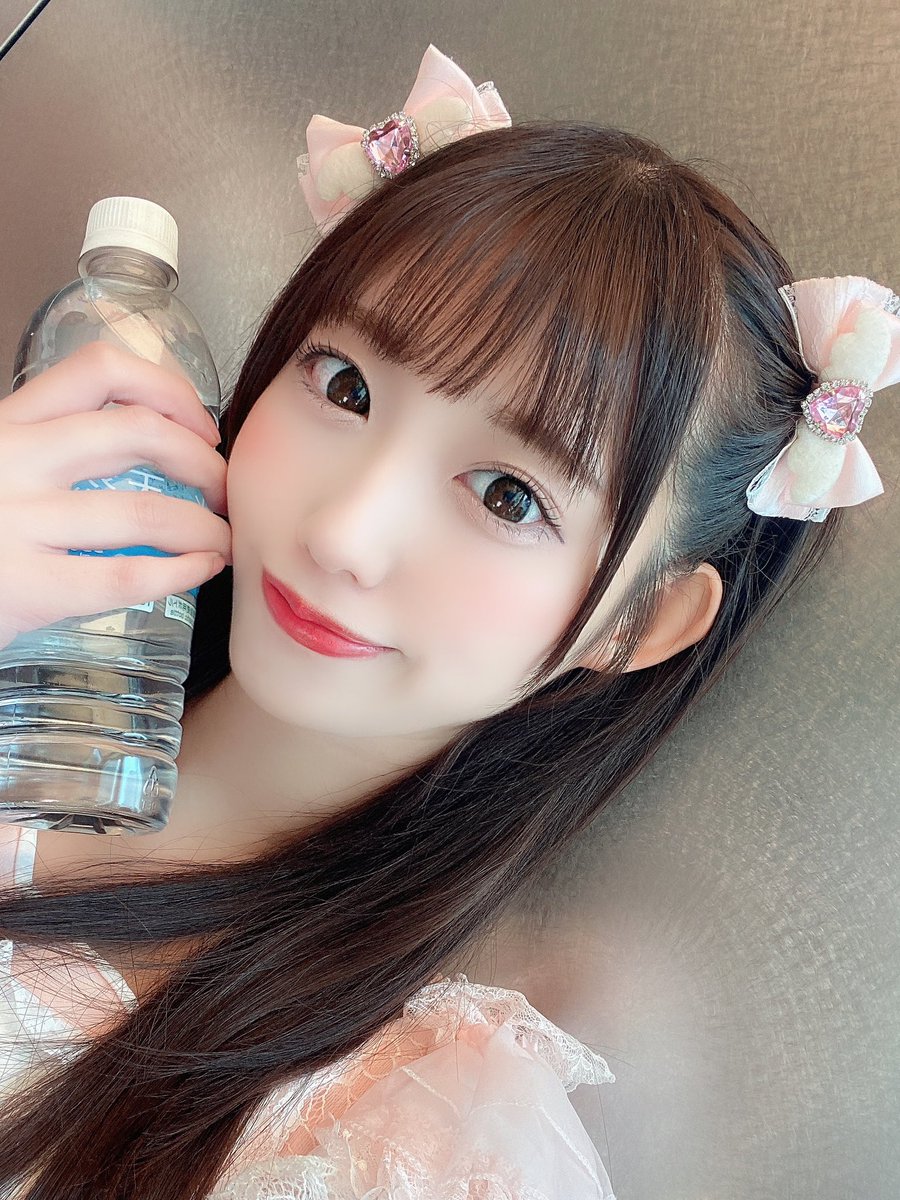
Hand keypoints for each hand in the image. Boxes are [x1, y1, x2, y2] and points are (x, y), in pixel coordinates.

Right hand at [0, 341, 232, 650]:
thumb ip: (49, 450)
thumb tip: (152, 442)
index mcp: (7, 424)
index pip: (99, 370)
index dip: (168, 389)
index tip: (201, 424)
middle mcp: (11, 461)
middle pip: (137, 433)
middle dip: (202, 462)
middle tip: (223, 490)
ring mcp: (17, 524)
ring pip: (145, 511)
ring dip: (205, 526)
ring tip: (222, 540)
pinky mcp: (26, 588)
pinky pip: (126, 575)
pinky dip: (181, 570)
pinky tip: (201, 569)